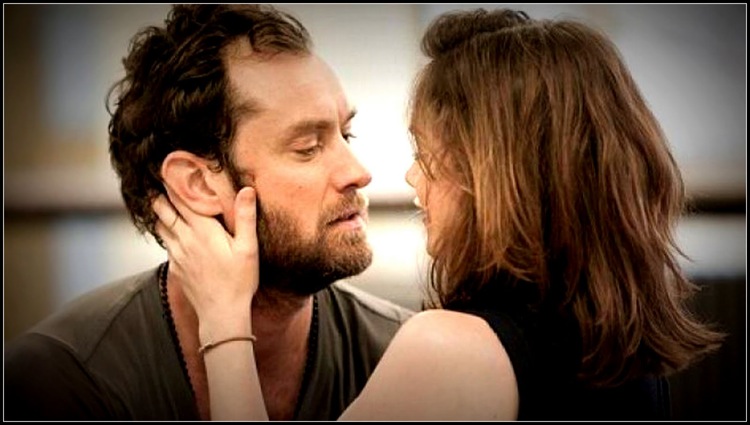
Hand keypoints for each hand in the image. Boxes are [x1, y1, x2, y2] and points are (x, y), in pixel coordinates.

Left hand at [153, 185, 258, 340]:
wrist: (221, 314)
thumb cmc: (239, 281)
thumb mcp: (248, 248)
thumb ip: (245, 217)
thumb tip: (247, 190)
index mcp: (203, 231)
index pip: (181, 200)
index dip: (173, 183)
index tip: (169, 169)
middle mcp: (185, 239)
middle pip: (163, 210)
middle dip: (160, 194)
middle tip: (157, 180)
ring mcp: (177, 254)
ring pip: (160, 226)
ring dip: (159, 212)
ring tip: (158, 200)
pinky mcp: (176, 267)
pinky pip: (166, 243)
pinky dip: (165, 231)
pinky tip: (170, 230)